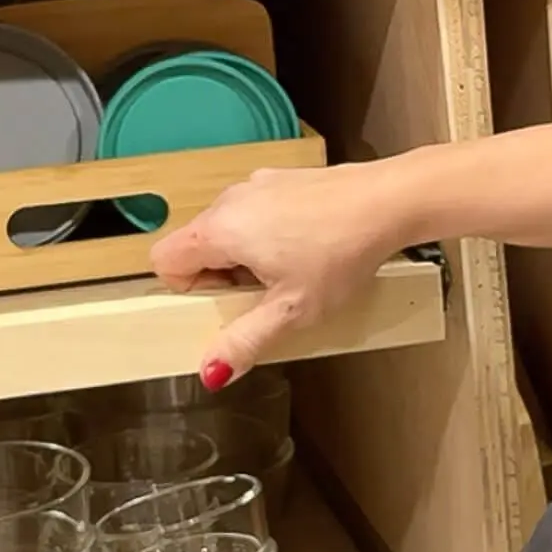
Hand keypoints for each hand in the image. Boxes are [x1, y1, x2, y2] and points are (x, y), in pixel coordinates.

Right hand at [150, 159, 410, 387]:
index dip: (188, 289)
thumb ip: (245, 341)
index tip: (228, 301)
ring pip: (226, 229)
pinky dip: (266, 235)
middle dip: (220, 277)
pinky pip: (253, 213)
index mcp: (220, 229)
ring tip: (290, 273)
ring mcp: (255, 184)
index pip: (164, 259)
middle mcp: (229, 199)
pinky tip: (306, 249)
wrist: (387, 201)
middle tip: (264, 294)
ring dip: (244, 257)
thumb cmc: (340, 254)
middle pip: (195, 245)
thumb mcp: (292, 310)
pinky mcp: (280, 179)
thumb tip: (210, 372)